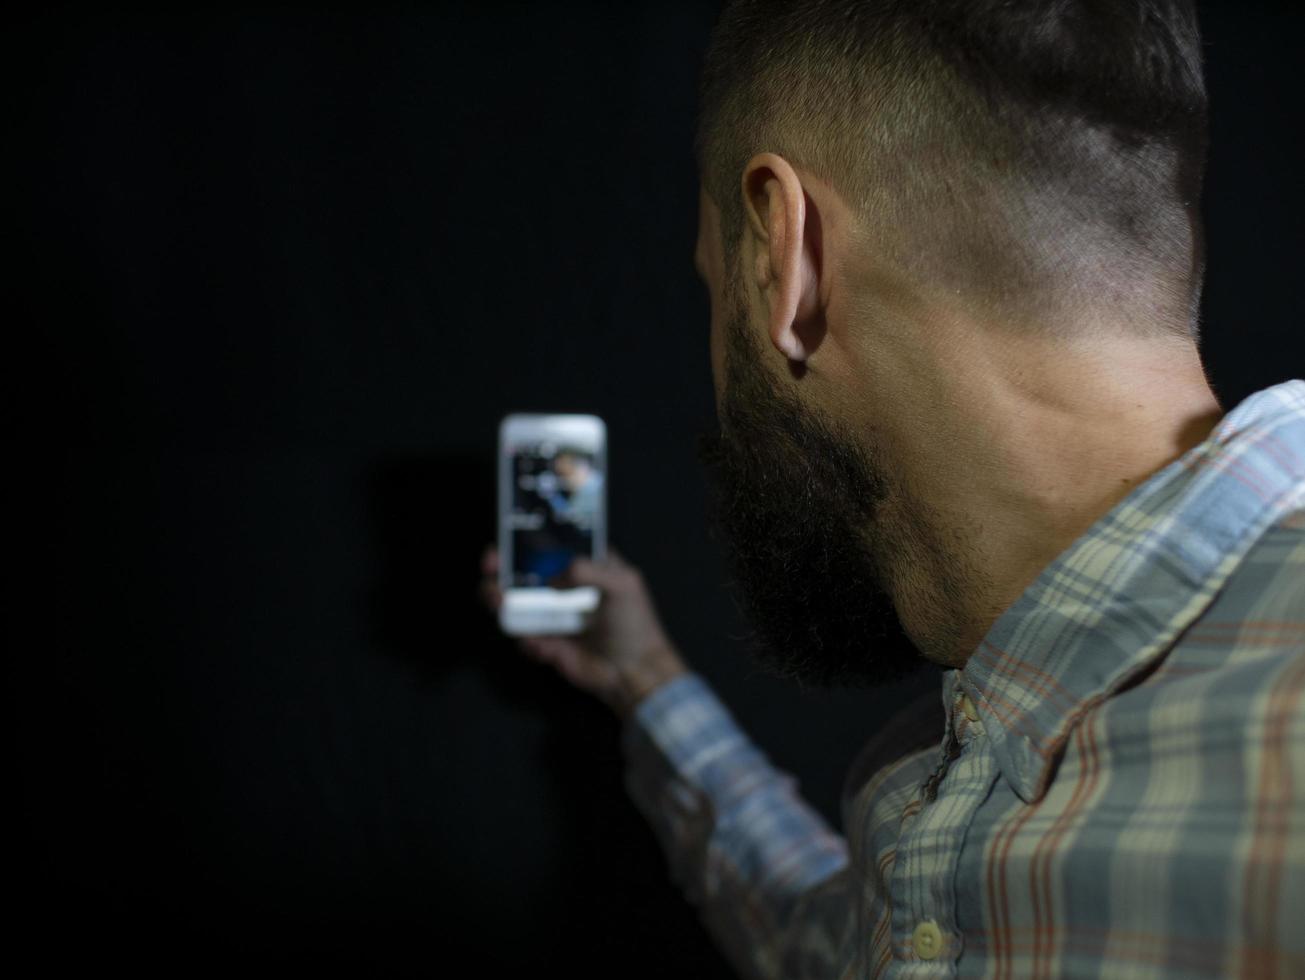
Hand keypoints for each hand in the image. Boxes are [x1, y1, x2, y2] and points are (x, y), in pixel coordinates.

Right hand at [478, 545, 687, 717]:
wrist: (633, 671)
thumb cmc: (634, 623)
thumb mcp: (624, 584)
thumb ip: (589, 570)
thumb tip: (552, 579)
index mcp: (584, 567)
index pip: (551, 546)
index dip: (528, 540)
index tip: (509, 538)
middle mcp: (564, 588)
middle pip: (524, 573)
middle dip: (502, 568)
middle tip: (491, 566)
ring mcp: (552, 616)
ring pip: (516, 604)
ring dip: (500, 600)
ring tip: (497, 600)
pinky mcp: (546, 643)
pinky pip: (525, 636)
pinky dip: (528, 640)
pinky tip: (545, 646)